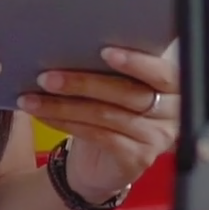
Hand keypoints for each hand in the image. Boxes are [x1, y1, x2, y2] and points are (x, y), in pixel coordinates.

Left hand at [18, 48, 178, 202]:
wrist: (103, 164)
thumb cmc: (112, 112)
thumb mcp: (117, 87)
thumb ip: (114, 69)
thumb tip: (76, 44)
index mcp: (174, 86)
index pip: (161, 73)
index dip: (136, 63)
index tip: (105, 52)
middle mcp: (172, 113)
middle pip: (127, 94)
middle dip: (84, 82)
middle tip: (47, 76)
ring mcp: (156, 138)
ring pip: (106, 115)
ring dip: (65, 104)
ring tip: (34, 96)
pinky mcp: (136, 158)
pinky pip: (98, 135)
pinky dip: (66, 123)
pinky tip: (44, 115)